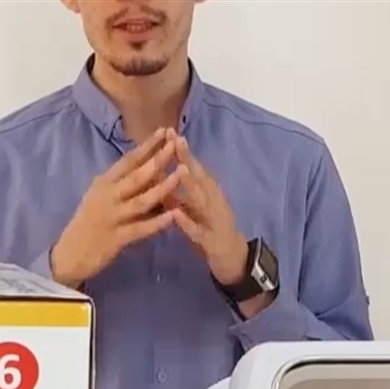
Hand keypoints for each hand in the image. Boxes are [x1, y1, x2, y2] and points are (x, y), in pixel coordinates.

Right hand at [51, 128, 185, 287]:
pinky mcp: (116, 238)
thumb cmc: (89, 223)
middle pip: (137, 175)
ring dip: (163, 186)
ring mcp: (112, 217)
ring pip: (141, 200)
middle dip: (158, 159)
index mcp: (103, 184)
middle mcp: (107, 196)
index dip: (147, 146)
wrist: (69, 254)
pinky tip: (174, 216)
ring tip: (182, 174)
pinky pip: (141, 228)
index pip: (128, 160)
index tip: (164, 131)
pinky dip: (158, 222)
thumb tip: (147, 169)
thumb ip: (120, 184)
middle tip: (176, 144)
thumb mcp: (100, 197)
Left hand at [167, 131, 248, 284]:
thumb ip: (176, 193)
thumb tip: (156, 174)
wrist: (232, 257)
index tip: (169, 131)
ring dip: (190, 184)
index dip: (182, 149)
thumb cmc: (208, 228)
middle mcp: (213, 200)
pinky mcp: (210, 239)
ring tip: (178, 168)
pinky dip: (186, 221)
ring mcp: (213, 218)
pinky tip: (176, 214)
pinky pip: (196, 230)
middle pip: (199, 176)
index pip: (193, 166)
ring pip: (200, 199)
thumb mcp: (192, 207)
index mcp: (207, 191)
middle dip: (186, 158)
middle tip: (175, 139)